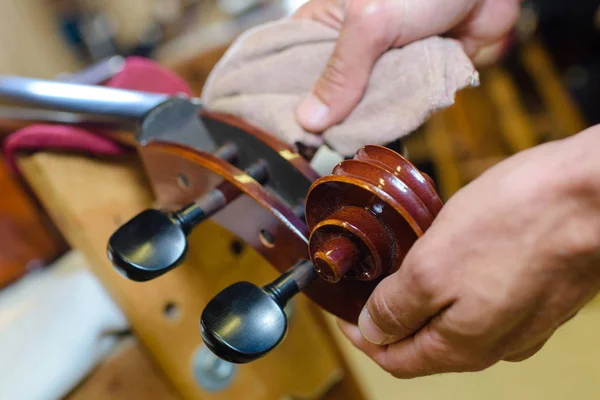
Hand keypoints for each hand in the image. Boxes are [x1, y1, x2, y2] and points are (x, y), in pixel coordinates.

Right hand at [293, 0, 520, 131]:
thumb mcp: (370, 22)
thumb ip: (341, 72)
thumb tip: (309, 121)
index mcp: (321, 26)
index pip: (286, 69)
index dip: (281, 101)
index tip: (283, 135)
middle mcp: (346, 49)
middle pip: (325, 97)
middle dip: (327, 122)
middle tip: (322, 148)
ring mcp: (378, 65)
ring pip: (360, 108)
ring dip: (364, 122)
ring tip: (355, 142)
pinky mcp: (408, 77)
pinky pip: (394, 108)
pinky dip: (396, 118)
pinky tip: (389, 129)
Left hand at [339, 125, 599, 377]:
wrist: (590, 193)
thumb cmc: (514, 224)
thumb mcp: (432, 267)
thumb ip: (399, 307)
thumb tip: (374, 332)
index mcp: (464, 346)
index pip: (397, 360)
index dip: (364, 339)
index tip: (344, 315)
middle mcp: (496, 343)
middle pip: (425, 344)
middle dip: (390, 320)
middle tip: (367, 290)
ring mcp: (521, 320)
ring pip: (453, 321)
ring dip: (421, 301)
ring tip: (400, 269)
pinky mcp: (536, 292)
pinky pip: (480, 300)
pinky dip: (453, 286)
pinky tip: (446, 257)